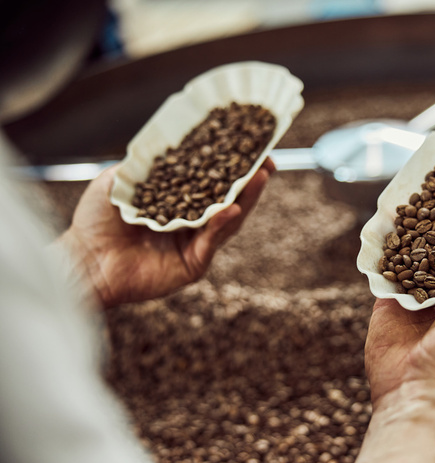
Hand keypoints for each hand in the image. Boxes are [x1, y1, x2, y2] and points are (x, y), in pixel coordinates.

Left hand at [58, 159, 273, 307]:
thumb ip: (149, 163)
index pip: (211, 180)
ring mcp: (193, 243)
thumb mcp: (120, 179)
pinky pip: (211, 242)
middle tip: (268, 161)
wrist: (84, 260)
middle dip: (250, 180)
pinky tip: (231, 209)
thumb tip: (176, 143)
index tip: (249, 146)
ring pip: (228, 219)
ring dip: (246, 198)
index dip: (230, 164)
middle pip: (229, 198)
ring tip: (260, 177)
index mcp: (176, 201)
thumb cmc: (96, 221)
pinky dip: (221, 225)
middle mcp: (189, 221)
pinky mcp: (192, 264)